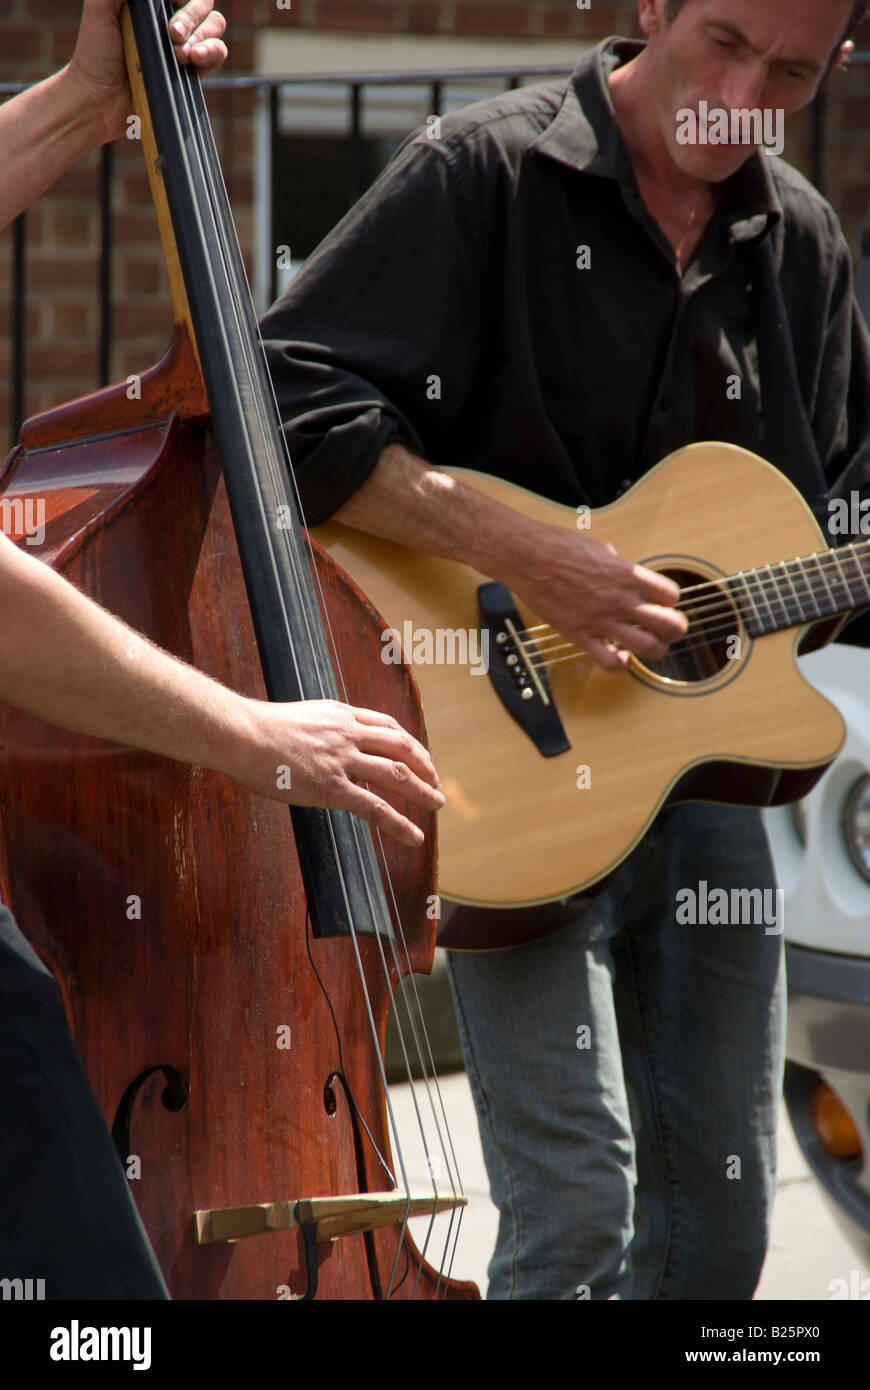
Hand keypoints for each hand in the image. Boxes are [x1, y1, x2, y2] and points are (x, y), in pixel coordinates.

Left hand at [68, 0, 227, 142]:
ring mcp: (184, 44)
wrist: (102, 99)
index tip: (169, 4)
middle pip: (203, 3)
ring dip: (202, 35)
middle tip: (172, 34)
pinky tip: (195, 59)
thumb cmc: (95, 53)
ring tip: (181, 54)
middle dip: (192, 16)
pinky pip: (219, 52)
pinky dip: (213, 52)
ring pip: (215, 24)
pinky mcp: (192, 70)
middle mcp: (170, 19)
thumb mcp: (99, 9)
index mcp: (151, 3)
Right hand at [232, 699, 444, 847]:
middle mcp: (349, 734)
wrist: (241, 734)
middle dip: (425, 765)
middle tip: (436, 781)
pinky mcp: (332, 787)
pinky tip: (413, 836)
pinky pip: (375, 807)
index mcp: (340, 715)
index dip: (408, 742)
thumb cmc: (257, 729)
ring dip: (422, 792)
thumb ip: (320, 730)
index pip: (387, 726)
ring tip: (437, 805)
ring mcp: (343, 760)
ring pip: (397, 775)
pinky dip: (399, 823)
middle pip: (402, 747)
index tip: (418, 755)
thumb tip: (323, 745)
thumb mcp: (300, 718)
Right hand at [512, 523, 687, 672]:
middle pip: (668, 624)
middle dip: (675, 628)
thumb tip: (628, 576)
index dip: (670, 599)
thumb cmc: (559, 546)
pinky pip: (610, 662)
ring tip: (650, 644)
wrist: (526, 558)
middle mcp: (619, 599)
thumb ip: (621, 567)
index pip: (671, 595)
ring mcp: (600, 620)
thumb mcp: (601, 548)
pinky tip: (620, 655)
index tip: (663, 600)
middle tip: (670, 628)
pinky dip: (621, 663)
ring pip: (647, 647)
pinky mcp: (580, 635)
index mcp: (627, 574)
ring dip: (656, 649)